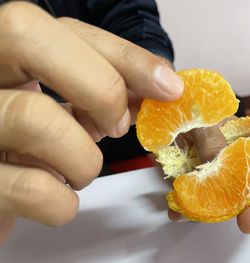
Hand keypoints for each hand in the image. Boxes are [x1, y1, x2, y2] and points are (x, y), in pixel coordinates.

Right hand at [0, 2, 182, 243]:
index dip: (123, 54)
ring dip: (84, 159)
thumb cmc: (30, 144)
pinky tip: (58, 198)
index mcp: (2, 52)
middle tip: (117, 127)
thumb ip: (102, 87)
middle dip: (100, 89)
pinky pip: (31, 189)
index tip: (167, 86)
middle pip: (29, 40)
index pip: (63, 28)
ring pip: (36, 119)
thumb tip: (161, 87)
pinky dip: (62, 202)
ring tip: (80, 170)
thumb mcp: (61, 105)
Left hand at [169, 127, 249, 233]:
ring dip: (239, 215)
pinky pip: (211, 207)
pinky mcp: (212, 193)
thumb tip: (216, 165)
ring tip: (230, 222)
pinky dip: (198, 212)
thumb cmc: (196, 115)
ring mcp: (233, 181)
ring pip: (247, 204)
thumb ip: (211, 137)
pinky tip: (181, 215)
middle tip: (249, 219)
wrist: (173, 125)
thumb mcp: (204, 120)